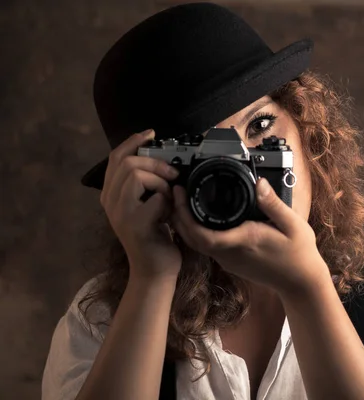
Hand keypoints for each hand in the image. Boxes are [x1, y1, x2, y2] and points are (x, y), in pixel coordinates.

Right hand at [100, 129, 181, 281]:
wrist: (155, 268)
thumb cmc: (156, 234)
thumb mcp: (148, 204)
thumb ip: (147, 184)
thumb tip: (161, 156)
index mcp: (111, 194)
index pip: (115, 158)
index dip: (133, 142)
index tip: (151, 134)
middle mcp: (110, 201)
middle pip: (127, 162)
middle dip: (155, 162)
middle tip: (173, 174)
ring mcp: (120, 213)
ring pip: (137, 175)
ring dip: (161, 182)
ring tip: (169, 198)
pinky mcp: (135, 225)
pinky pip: (156, 198)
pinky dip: (169, 201)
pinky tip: (170, 214)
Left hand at [170, 178, 329, 293]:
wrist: (300, 282)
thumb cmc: (299, 254)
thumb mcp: (293, 224)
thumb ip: (274, 204)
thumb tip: (259, 184)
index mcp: (244, 241)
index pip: (203, 234)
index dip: (185, 215)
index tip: (181, 193)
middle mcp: (231, 253)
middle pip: (192, 238)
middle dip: (178, 215)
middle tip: (176, 191)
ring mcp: (229, 260)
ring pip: (196, 244)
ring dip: (185, 224)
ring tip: (182, 200)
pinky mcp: (230, 262)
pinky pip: (206, 246)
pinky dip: (196, 231)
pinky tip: (198, 216)